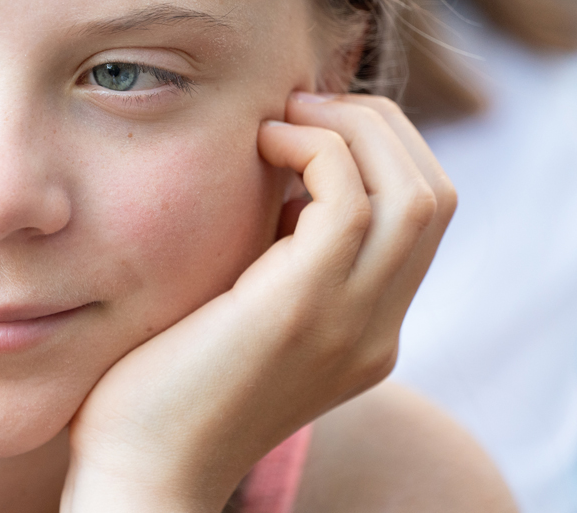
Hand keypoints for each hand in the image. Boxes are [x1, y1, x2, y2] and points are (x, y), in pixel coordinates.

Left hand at [60, 93, 456, 512]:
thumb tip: (281, 174)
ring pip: (412, 191)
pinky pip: (348, 202)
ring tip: (285, 117)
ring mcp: (348, 325)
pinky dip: (316, 150)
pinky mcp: (300, 311)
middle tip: (304, 103)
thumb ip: (278, 256)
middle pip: (434, 195)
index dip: (380, 151)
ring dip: (354, 128)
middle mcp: (376, 330)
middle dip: (378, 127)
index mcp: (367, 330)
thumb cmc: (166, 388)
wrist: (142, 472)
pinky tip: (262, 143)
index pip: (421, 217)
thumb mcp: (243, 310)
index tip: (309, 125)